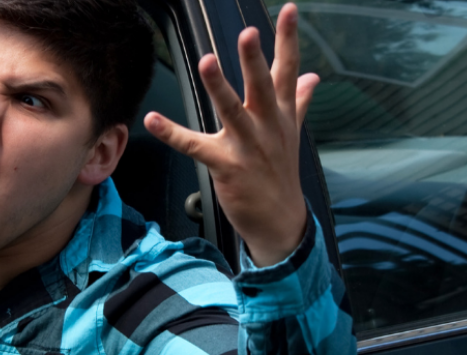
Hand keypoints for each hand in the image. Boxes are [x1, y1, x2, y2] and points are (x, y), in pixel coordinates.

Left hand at [144, 3, 317, 266]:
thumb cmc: (280, 173)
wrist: (281, 221)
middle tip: (248, 32)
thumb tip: (313, 76)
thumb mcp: (292, 134)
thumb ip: (299, 102)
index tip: (288, 9)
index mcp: (281, 114)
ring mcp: (248, 146)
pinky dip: (173, 133)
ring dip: (219, 86)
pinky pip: (195, 146)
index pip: (287, 69)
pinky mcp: (226, 166)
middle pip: (263, 86)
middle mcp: (267, 126)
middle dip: (255, 59)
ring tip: (207, 61)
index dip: (288, 38)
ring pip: (232, 111)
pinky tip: (152, 120)